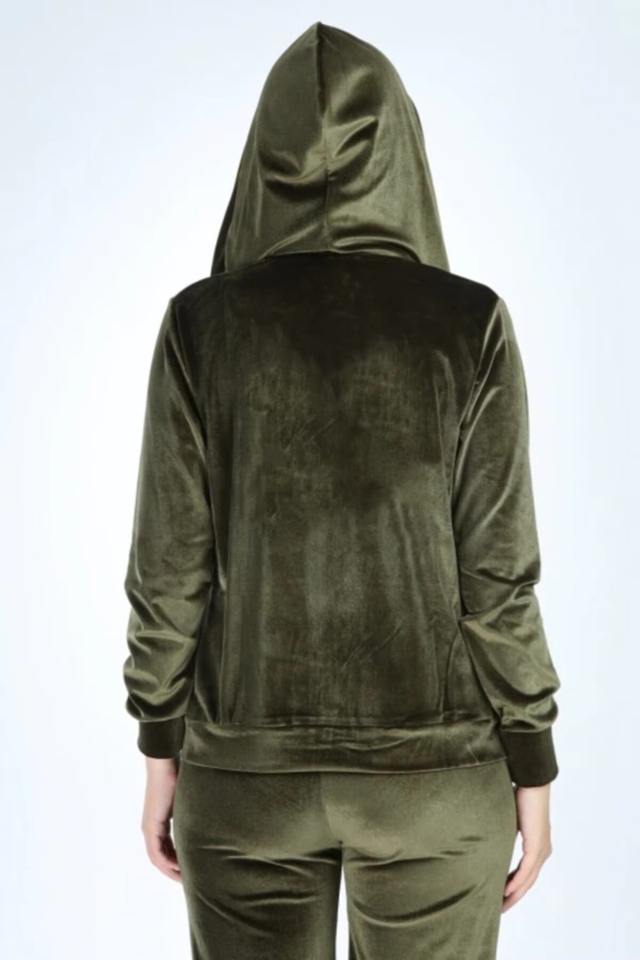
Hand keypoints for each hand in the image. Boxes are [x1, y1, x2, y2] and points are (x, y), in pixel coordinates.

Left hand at [141, 757, 181, 881]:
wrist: (164, 764)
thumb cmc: (178, 776)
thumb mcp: (188, 801)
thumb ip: (193, 812)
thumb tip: (210, 816)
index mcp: (160, 822)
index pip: (168, 848)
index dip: (179, 861)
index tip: (192, 869)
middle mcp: (152, 828)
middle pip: (161, 857)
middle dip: (175, 870)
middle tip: (190, 880)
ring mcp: (149, 828)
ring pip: (157, 857)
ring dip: (170, 870)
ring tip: (185, 879)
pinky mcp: (150, 826)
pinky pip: (155, 852)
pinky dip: (166, 862)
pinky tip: (178, 867)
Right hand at [502, 782, 552, 911]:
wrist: (532, 783)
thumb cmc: (521, 795)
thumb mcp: (509, 820)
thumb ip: (503, 832)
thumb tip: (488, 838)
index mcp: (538, 845)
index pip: (526, 872)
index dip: (513, 885)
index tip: (501, 895)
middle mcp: (543, 851)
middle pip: (528, 882)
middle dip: (514, 896)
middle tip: (500, 908)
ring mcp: (541, 850)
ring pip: (528, 880)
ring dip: (514, 894)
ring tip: (501, 906)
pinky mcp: (537, 846)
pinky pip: (526, 870)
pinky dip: (516, 882)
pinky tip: (506, 891)